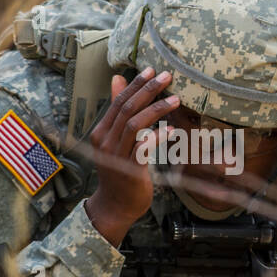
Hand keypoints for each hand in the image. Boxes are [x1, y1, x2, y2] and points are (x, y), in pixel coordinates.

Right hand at [84, 67, 179, 245]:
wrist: (115, 206)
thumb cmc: (119, 171)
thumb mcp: (114, 139)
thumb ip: (117, 111)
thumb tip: (117, 79)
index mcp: (101, 132)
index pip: (118, 101)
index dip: (136, 85)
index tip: (152, 70)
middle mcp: (105, 142)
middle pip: (127, 108)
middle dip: (148, 90)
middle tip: (167, 76)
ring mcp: (116, 155)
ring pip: (135, 124)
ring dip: (156, 110)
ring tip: (176, 100)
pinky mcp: (130, 169)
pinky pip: (144, 147)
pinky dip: (158, 136)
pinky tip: (172, 131)